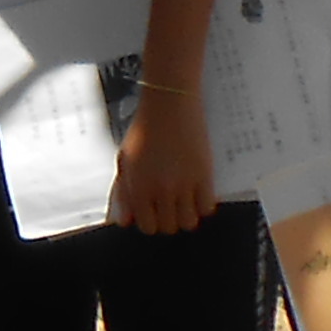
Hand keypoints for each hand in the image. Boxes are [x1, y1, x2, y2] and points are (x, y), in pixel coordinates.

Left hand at [110, 86, 215, 233]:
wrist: (169, 103)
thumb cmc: (144, 129)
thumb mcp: (125, 160)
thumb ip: (122, 193)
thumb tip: (123, 222)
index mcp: (138, 186)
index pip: (147, 226)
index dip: (150, 222)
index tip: (153, 213)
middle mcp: (161, 188)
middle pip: (169, 227)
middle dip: (168, 219)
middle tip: (168, 205)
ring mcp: (184, 183)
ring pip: (189, 222)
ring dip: (186, 215)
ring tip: (183, 201)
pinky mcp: (204, 174)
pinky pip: (207, 208)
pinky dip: (203, 205)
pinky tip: (196, 193)